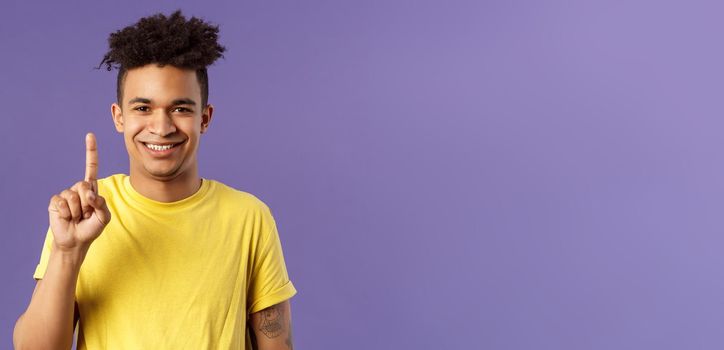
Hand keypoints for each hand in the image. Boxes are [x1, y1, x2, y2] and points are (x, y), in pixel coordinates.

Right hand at [47, 133, 110, 251]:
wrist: (76, 241)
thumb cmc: (92, 228)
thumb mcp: (103, 217)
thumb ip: (101, 204)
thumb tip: (90, 193)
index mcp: (91, 189)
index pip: (91, 167)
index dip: (91, 152)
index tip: (90, 135)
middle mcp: (78, 189)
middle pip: (84, 185)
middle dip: (87, 202)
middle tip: (86, 214)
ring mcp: (66, 195)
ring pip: (73, 196)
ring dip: (78, 211)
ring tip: (77, 217)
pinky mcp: (55, 202)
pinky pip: (62, 202)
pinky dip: (67, 213)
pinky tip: (67, 218)